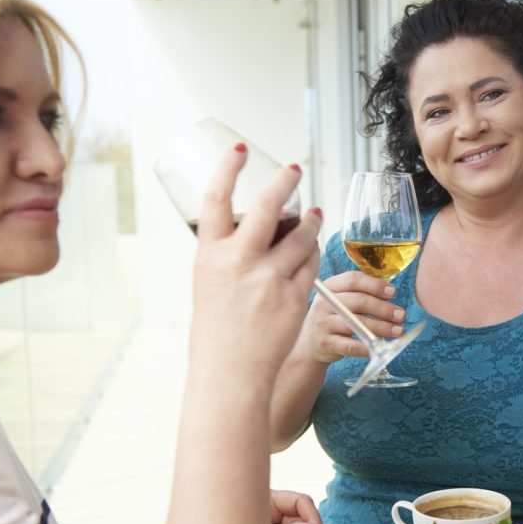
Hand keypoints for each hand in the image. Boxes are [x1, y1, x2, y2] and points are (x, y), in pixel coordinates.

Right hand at [190, 146, 321, 381]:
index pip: (215, 199)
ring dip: (310, 222)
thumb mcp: (208, 284)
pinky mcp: (295, 296)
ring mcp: (269, 278)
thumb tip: (252, 228)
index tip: (240, 150)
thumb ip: (228, 255)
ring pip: (301, 235)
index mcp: (209, 256)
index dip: (227, 169)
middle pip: (267, 206)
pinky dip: (314, 252)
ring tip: (314, 215)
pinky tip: (313, 250)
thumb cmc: (216, 330)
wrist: (230, 373)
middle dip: (285, 182)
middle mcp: (239, 262)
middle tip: (294, 169)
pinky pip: (311, 263)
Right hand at [300, 271, 405, 362]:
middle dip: (383, 308)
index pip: (353, 279)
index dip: (375, 285)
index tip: (393, 292)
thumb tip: (390, 293)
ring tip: (398, 331)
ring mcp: (323, 323)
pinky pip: (350, 346)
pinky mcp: (325, 343)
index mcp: (330, 286)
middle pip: (358, 301)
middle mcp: (324, 303)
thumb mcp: (341, 299)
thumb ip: (361, 293)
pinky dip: (366, 347)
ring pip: (357, 323)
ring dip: (381, 328)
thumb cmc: (334, 317)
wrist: (310, 342)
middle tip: (400, 315)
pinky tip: (379, 348)